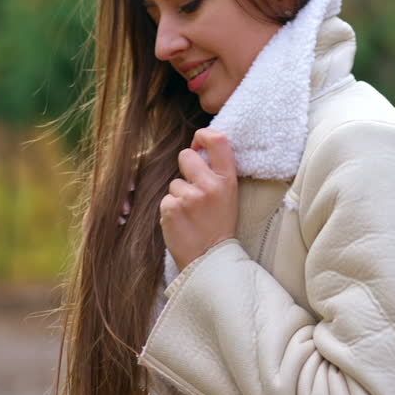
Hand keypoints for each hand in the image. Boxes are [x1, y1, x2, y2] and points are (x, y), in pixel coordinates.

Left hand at [159, 128, 238, 271]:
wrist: (209, 259)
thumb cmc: (218, 225)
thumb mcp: (228, 195)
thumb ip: (216, 172)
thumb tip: (197, 147)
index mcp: (227, 180)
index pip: (218, 141)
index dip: (204, 134)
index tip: (199, 141)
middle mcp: (209, 186)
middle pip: (186, 155)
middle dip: (185, 167)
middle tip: (194, 188)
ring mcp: (189, 197)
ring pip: (174, 182)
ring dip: (179, 195)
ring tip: (191, 213)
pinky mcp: (171, 209)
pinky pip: (166, 199)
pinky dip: (171, 210)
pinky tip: (182, 222)